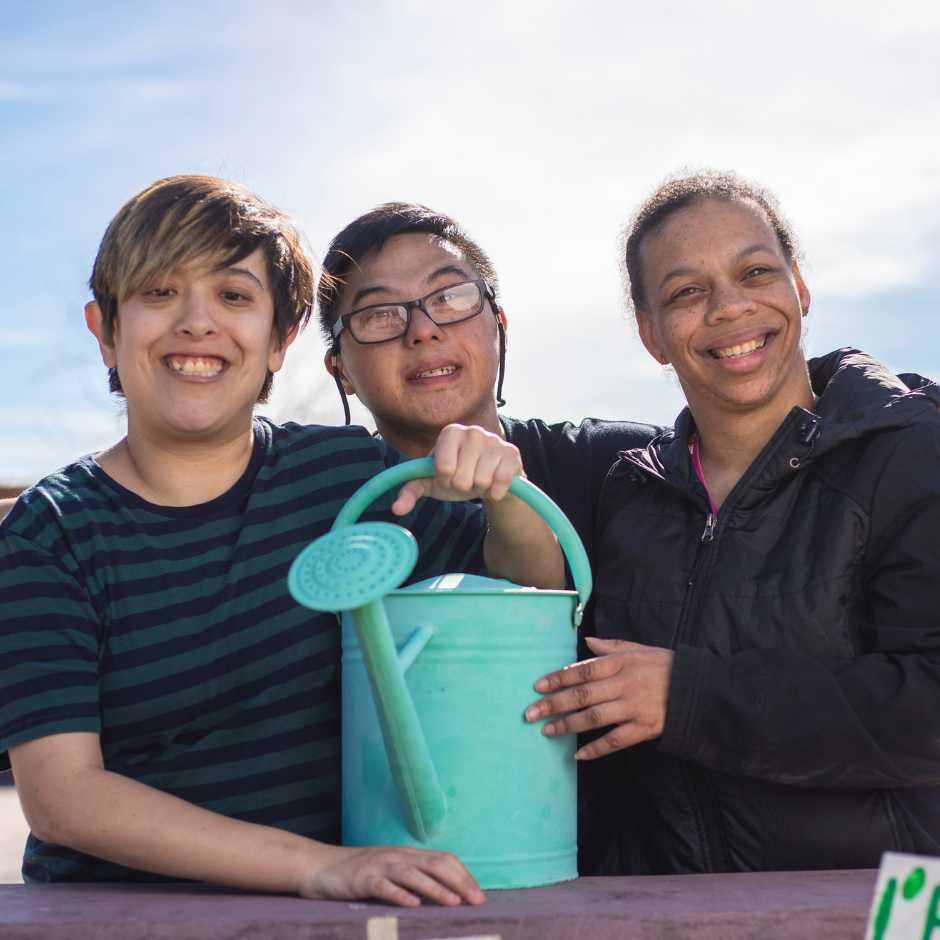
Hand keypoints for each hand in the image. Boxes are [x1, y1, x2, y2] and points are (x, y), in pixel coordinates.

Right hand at [299, 844, 485, 907]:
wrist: (319, 866)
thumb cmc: (359, 872)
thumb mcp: (391, 870)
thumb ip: (414, 877)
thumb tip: (447, 893)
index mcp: (408, 854)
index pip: (444, 859)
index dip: (464, 875)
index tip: (480, 895)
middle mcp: (397, 856)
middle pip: (435, 863)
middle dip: (459, 881)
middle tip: (477, 901)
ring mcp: (379, 866)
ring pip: (412, 874)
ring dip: (435, 888)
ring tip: (454, 902)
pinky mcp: (361, 879)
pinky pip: (383, 886)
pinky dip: (399, 895)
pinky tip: (412, 905)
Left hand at [392, 424, 520, 514]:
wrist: (492, 479)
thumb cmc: (458, 477)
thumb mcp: (432, 483)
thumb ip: (411, 491)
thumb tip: (396, 509)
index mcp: (450, 432)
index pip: (442, 468)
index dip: (445, 480)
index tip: (449, 475)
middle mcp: (473, 431)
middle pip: (461, 478)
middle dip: (463, 486)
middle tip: (468, 479)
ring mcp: (495, 441)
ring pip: (481, 482)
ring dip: (480, 488)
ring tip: (481, 479)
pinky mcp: (513, 455)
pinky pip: (500, 484)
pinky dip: (496, 492)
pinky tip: (495, 483)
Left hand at [524, 637, 675, 758]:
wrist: (699, 690)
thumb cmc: (666, 666)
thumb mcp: (640, 649)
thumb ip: (612, 647)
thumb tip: (587, 641)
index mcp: (621, 663)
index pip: (583, 670)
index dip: (558, 678)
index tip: (537, 686)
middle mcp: (624, 684)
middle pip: (582, 695)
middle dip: (553, 704)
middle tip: (530, 713)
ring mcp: (634, 708)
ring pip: (593, 718)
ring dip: (567, 725)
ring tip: (546, 731)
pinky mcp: (644, 729)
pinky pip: (616, 741)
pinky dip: (596, 749)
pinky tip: (578, 754)